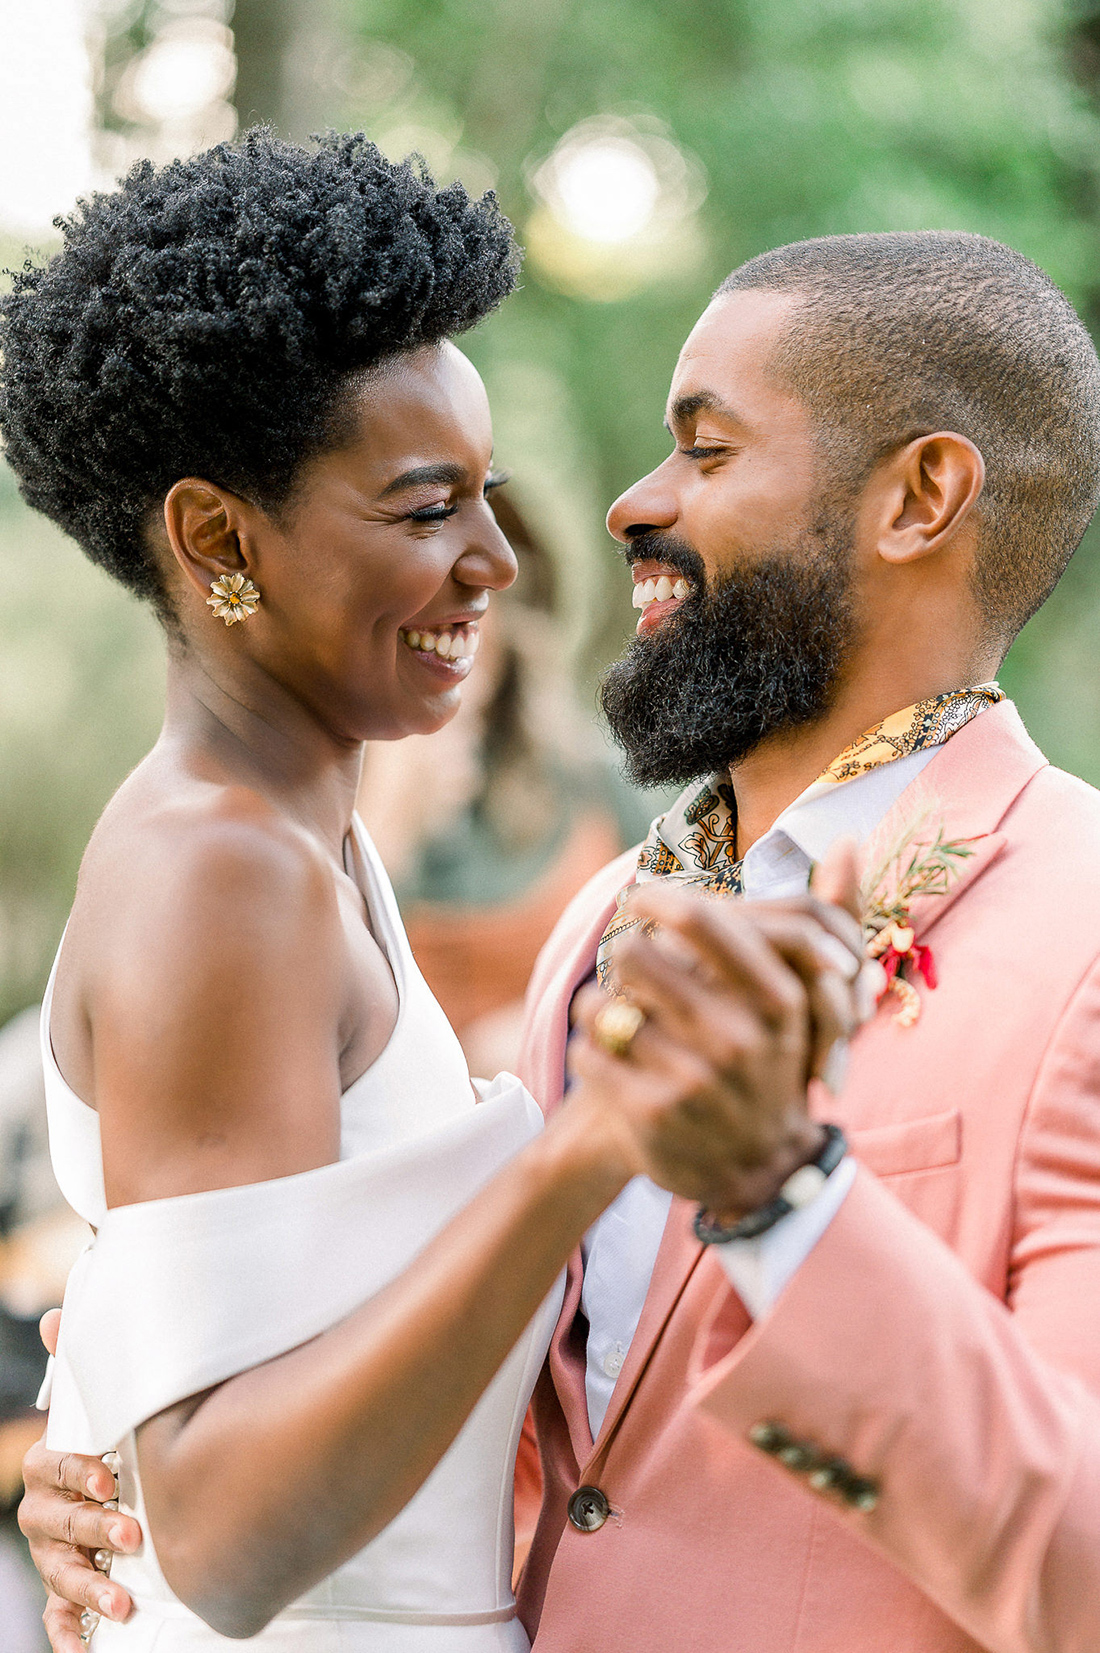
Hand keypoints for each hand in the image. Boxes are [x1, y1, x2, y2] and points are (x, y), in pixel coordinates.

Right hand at [18, 1312, 138, 1650]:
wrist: (122, 1492)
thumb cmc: (112, 1445)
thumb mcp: (102, 1406)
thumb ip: (80, 1367)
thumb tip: (55, 1316)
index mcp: (51, 1467)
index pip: (52, 1467)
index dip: (78, 1472)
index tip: (109, 1478)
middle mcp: (45, 1514)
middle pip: (58, 1523)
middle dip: (93, 1529)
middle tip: (133, 1534)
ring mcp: (53, 1556)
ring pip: (59, 1574)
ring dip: (90, 1587)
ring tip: (125, 1601)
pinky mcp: (65, 1593)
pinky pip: (57, 1619)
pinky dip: (70, 1633)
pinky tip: (86, 1647)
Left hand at [569, 843, 873, 1216]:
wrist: (759, 1171)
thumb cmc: (775, 1064)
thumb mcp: (809, 999)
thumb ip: (828, 919)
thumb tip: (853, 840)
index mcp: (778, 1001)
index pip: (704, 920)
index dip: (658, 899)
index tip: (639, 899)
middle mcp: (739, 1039)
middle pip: (638, 954)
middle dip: (624, 955)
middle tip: (629, 966)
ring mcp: (696, 1080)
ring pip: (603, 1005)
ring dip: (600, 1008)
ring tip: (617, 1018)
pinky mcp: (653, 1116)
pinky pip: (589, 1054)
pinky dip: (590, 1051)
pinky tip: (611, 1060)